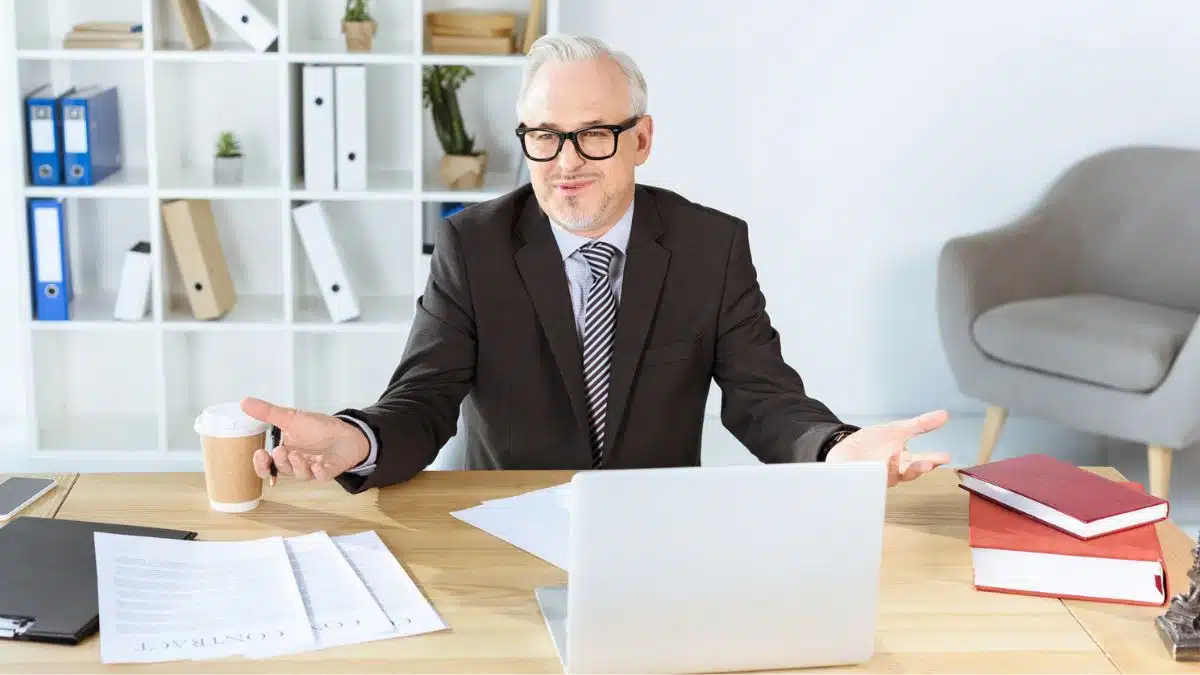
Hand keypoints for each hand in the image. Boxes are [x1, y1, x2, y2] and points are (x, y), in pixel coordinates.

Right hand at [239, 397, 369, 482]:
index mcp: (284, 453)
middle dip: (279, 462)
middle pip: (283, 470)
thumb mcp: (291, 417)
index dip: (261, 464)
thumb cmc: (317, 428)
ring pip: (301, 474)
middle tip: (280, 451)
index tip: (259, 453)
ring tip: (296, 454)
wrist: (345, 433)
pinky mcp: (329, 470)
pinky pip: (322, 476)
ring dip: (297, 465)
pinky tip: (318, 466)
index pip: (267, 465)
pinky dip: (319, 473)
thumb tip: (244, 402)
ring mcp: (313, 468)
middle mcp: (296, 463)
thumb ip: (268, 413)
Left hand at [824, 410, 950, 486]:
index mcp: (903, 460)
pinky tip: (879, 460)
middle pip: (909, 473)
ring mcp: (878, 476)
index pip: (922, 462)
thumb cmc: (872, 443)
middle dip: (919, 468)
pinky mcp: (863, 478)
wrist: (845, 451)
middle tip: (928, 463)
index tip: (946, 457)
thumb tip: (944, 414)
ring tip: (897, 452)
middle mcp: (894, 471)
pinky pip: (871, 477)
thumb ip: (919, 425)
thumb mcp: (896, 430)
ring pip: (891, 476)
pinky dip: (875, 469)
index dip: (934, 460)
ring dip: (895, 466)